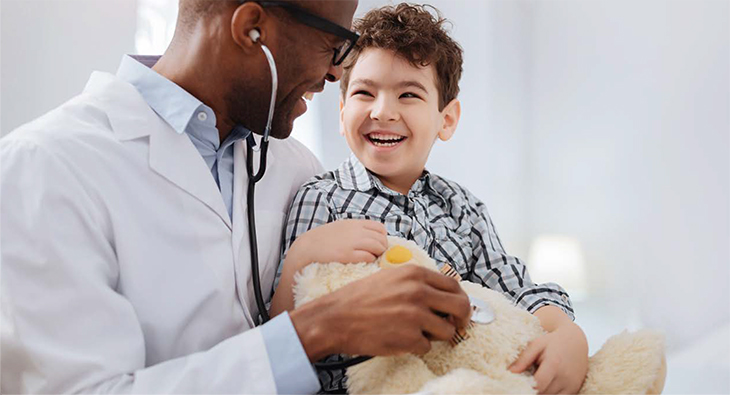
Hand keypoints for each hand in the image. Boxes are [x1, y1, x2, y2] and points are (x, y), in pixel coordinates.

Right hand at [287, 219, 387, 270]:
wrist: (308, 246)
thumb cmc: (325, 238)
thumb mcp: (342, 227)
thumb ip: (356, 230)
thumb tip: (372, 238)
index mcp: (354, 223)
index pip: (379, 227)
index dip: (383, 237)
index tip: (380, 244)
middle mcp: (355, 231)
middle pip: (380, 238)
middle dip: (383, 247)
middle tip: (379, 254)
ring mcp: (351, 242)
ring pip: (377, 246)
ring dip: (379, 254)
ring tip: (374, 258)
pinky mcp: (347, 254)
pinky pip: (368, 256)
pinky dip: (371, 259)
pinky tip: (366, 261)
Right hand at [290, 265, 471, 360]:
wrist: (335, 318)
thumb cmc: (359, 299)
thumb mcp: (390, 279)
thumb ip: (417, 284)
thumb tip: (443, 296)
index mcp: (415, 274)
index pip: (454, 285)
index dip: (460, 299)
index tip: (458, 309)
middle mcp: (418, 292)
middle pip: (460, 306)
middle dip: (462, 320)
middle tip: (456, 326)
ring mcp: (415, 316)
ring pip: (447, 331)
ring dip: (436, 335)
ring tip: (416, 333)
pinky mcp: (409, 338)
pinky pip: (427, 346)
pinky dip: (416, 347)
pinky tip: (399, 339)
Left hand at [509, 322, 588, 393]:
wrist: (576, 341)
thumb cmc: (553, 342)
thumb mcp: (536, 344)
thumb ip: (523, 359)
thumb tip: (510, 372)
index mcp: (554, 364)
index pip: (538, 384)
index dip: (526, 387)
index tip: (516, 384)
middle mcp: (565, 377)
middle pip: (543, 393)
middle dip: (531, 390)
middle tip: (523, 383)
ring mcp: (571, 385)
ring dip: (540, 393)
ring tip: (533, 384)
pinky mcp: (574, 390)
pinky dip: (549, 394)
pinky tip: (543, 386)